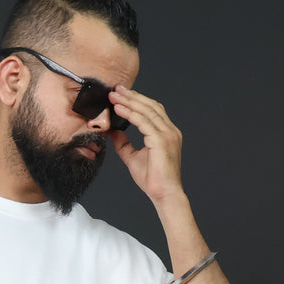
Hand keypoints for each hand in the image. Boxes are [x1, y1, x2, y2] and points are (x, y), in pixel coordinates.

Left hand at [107, 87, 183, 204]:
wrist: (164, 194)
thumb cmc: (154, 180)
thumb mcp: (133, 158)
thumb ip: (124, 144)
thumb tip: (113, 132)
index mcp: (166, 133)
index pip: (152, 110)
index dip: (137, 101)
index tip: (121, 95)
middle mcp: (170, 130)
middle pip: (150, 106)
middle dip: (132, 96)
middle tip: (116, 89)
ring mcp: (167, 134)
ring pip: (147, 111)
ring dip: (129, 102)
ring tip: (114, 96)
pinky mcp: (161, 140)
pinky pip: (144, 122)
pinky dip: (131, 114)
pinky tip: (119, 109)